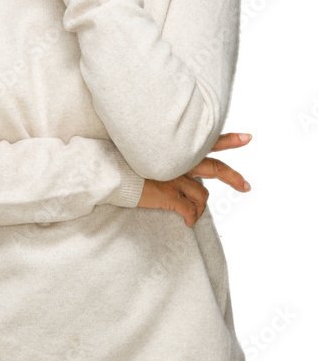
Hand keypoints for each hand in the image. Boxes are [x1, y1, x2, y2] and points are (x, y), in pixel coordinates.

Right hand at [137, 132, 251, 226]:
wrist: (113, 171)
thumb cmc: (126, 160)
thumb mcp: (150, 148)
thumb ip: (167, 153)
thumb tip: (179, 164)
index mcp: (179, 150)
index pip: (209, 142)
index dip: (229, 140)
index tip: (247, 138)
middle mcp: (182, 163)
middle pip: (215, 168)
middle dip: (233, 178)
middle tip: (246, 186)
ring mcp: (177, 179)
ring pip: (203, 196)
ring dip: (201, 208)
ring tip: (195, 214)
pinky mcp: (170, 196)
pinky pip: (189, 211)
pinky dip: (192, 218)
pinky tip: (188, 222)